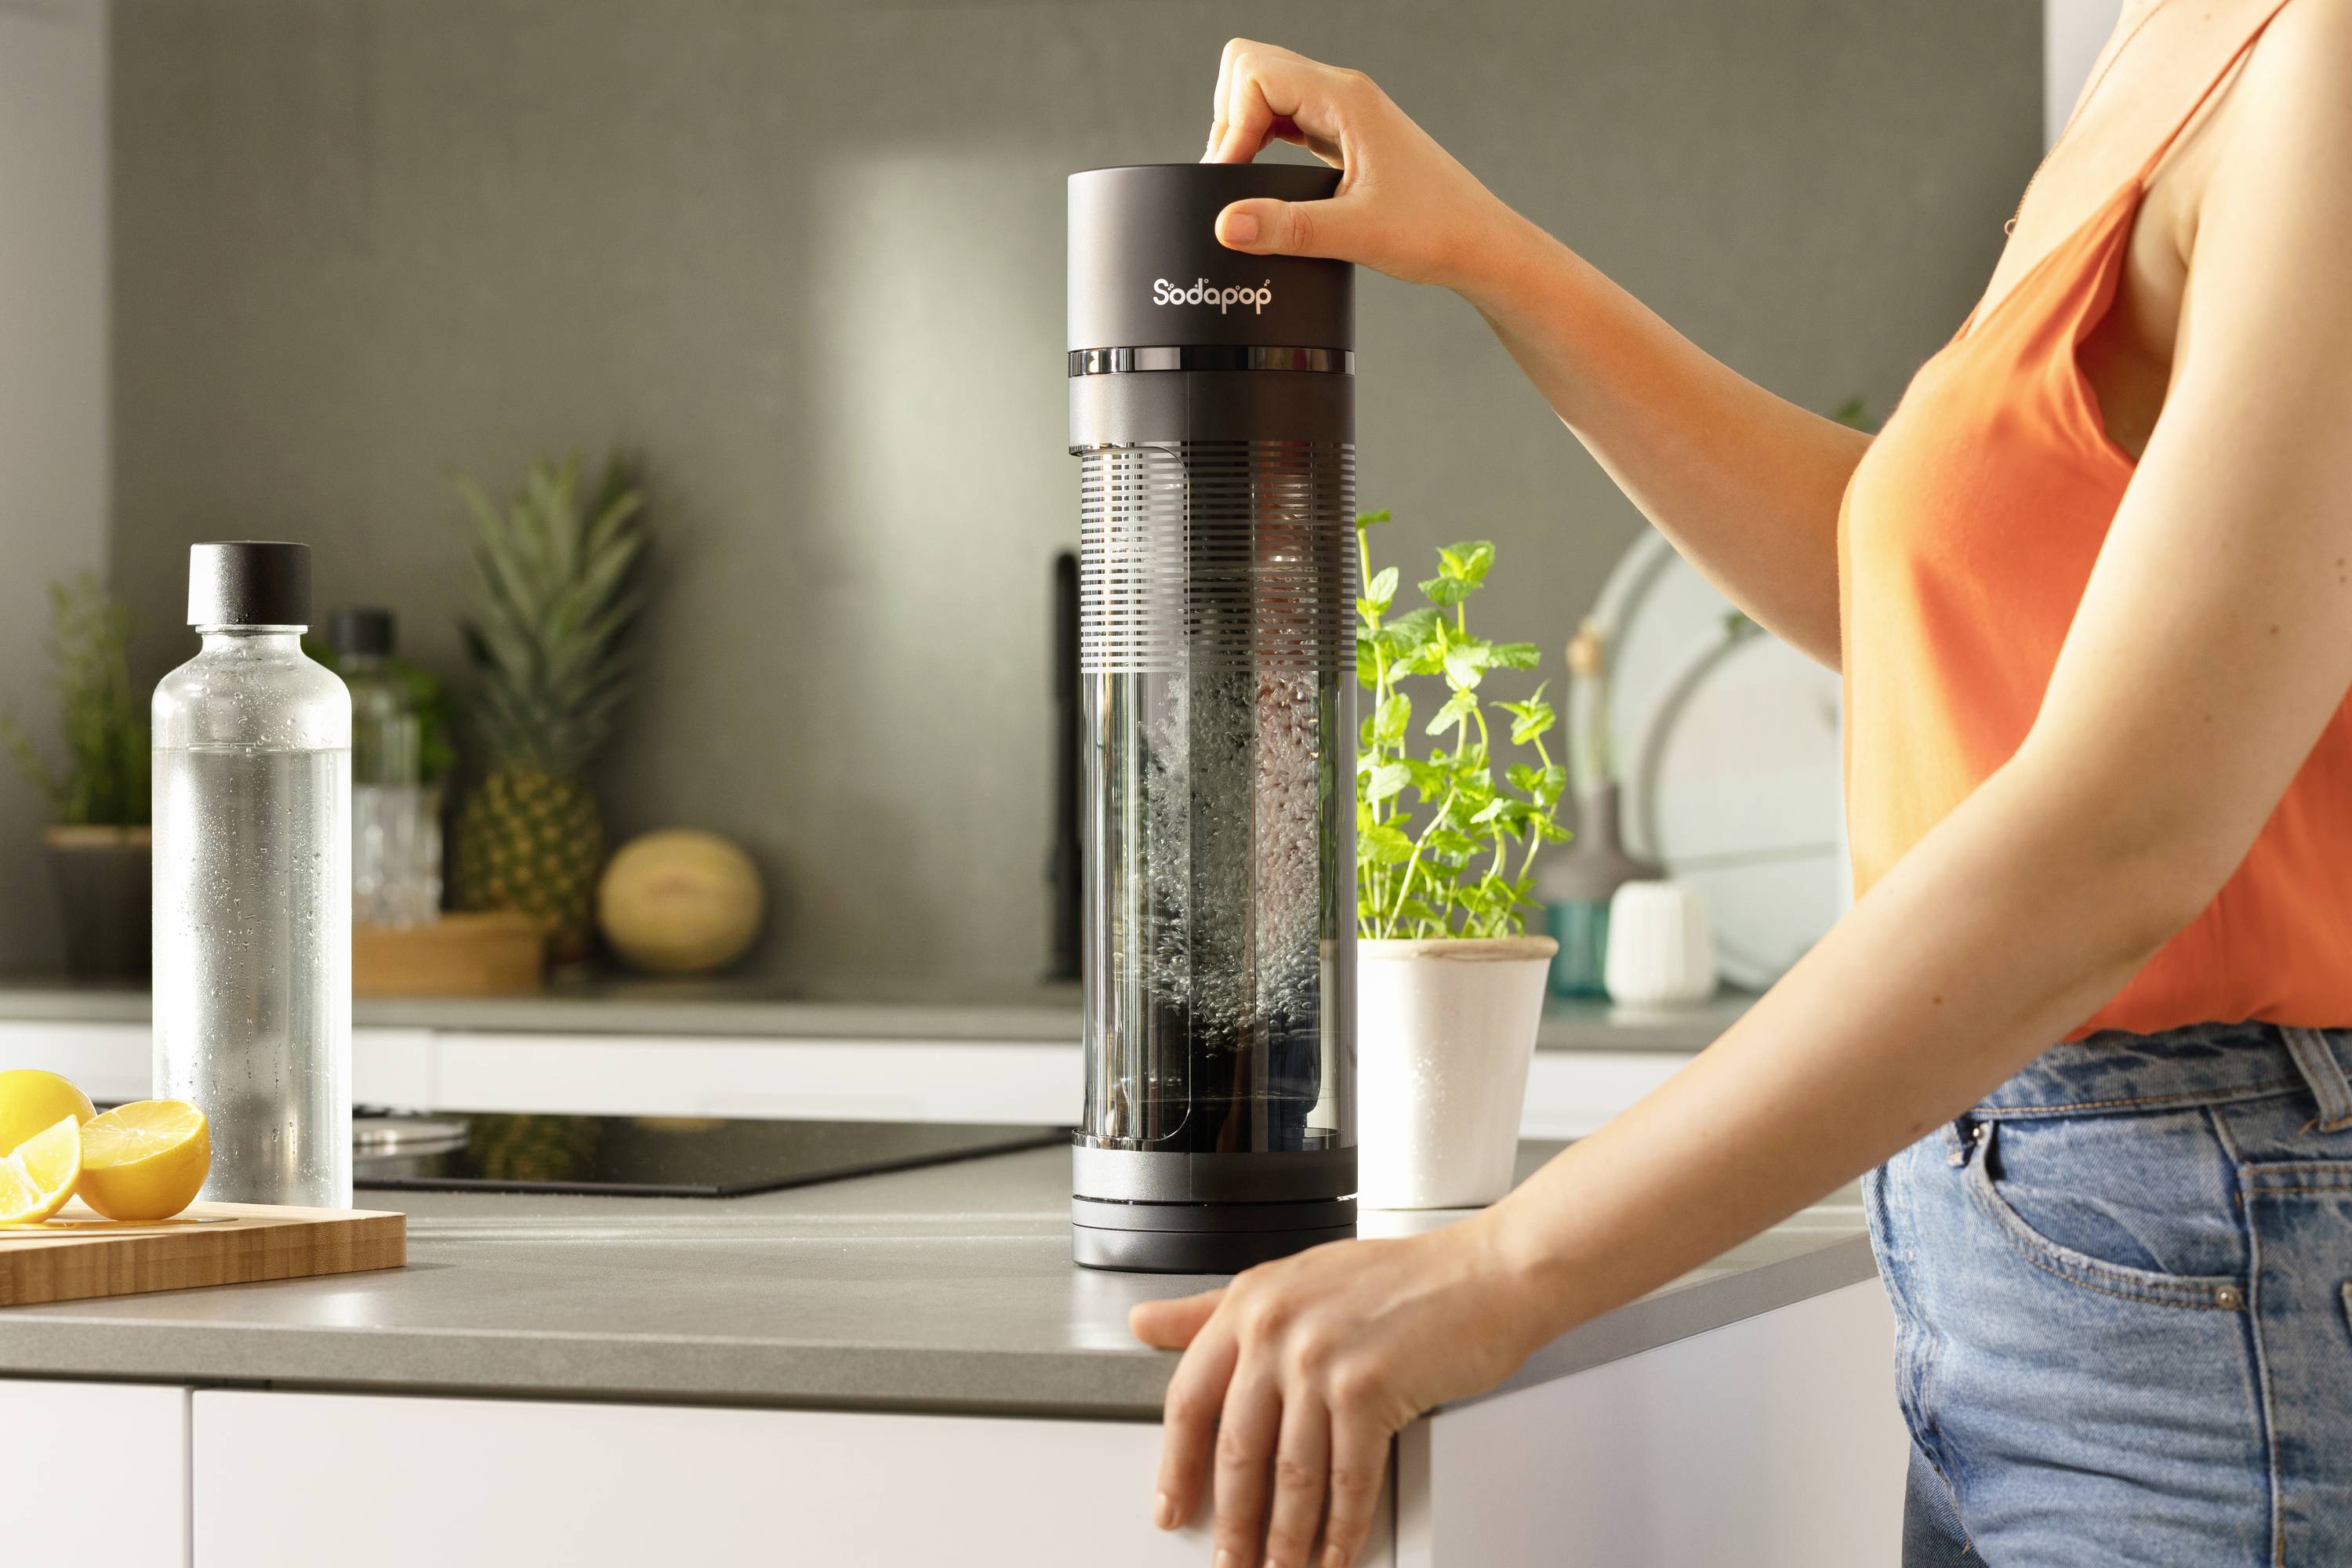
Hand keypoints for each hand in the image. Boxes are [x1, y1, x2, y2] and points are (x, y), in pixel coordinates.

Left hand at [1131, 1215, 1546, 1567]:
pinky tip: (1335, 1553)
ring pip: (1290, 1475)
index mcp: (1250, 1302)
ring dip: (1285, 1538)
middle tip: (1230, 1561)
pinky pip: (1346, 1481)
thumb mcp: (1294, 1280)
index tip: (1171, 1507)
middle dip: (1233, 1521)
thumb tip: (1145, 1324)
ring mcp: (1321, 1359)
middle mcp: (1276, 1328)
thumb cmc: (1401, 1277)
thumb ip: (1214, 1309)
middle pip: (1236, 1449)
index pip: (1189, 1397)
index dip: (1176, 1465)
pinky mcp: (1369, 1389)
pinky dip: (1341, 1529)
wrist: (1485, 1272)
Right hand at [1203, 39, 1521, 291]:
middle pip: (1252, 67)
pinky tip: (1266, 179)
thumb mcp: (1354, 234)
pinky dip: (1262, 141)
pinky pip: (1285, 117)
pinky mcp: (1343, 134)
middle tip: (1233, 175)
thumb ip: (1286, 228)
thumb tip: (1227, 226)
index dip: (1230, 122)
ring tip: (1244, 180)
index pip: (1254, 73)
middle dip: (1228, 117)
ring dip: (1243, 130)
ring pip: (1266, 90)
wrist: (1479, 243)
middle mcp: (1342, 93)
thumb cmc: (1436, 229)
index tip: (1232, 176)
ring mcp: (1342, 111)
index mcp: (1345, 99)